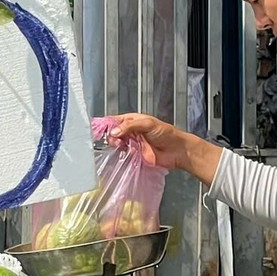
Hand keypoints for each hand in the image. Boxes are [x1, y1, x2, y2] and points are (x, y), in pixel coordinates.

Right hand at [104, 115, 222, 183]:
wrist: (176, 151)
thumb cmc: (166, 134)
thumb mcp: (148, 124)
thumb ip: (130, 126)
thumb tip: (114, 132)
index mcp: (133, 120)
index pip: (115, 120)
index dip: (107, 124)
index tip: (99, 129)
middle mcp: (131, 131)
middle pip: (113, 132)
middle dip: (110, 135)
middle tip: (115, 139)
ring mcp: (132, 143)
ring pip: (116, 143)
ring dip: (115, 144)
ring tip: (120, 145)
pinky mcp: (134, 155)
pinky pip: (122, 154)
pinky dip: (119, 153)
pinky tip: (122, 152)